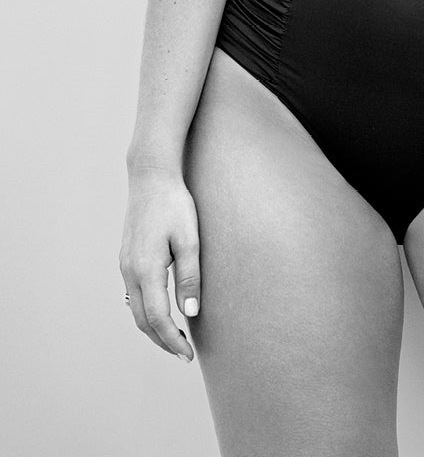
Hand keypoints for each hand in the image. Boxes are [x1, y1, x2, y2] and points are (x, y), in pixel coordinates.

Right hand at [119, 169, 200, 361]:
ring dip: (153, 328)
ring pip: (135, 309)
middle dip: (162, 340)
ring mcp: (125, 265)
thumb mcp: (189, 239)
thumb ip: (189, 277)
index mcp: (146, 269)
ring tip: (176, 338)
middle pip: (142, 320)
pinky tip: (162, 311)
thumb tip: (191, 313)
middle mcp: (130, 271)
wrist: (151, 177)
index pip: (157, 318)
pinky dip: (147, 311)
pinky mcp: (126, 259)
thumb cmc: (175, 205)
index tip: (188, 355)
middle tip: (184, 353)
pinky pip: (133, 295)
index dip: (172, 340)